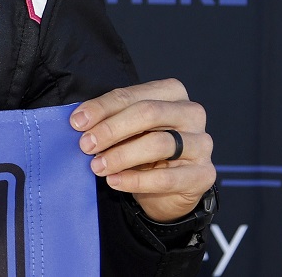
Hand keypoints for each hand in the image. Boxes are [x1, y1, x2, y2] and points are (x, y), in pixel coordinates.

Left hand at [70, 78, 214, 223]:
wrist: (168, 189)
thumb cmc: (143, 149)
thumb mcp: (126, 130)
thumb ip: (109, 120)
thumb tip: (79, 121)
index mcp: (172, 93)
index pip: (132, 95)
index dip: (102, 108)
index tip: (77, 122)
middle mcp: (192, 113)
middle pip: (148, 113)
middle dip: (111, 129)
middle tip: (85, 145)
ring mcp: (201, 144)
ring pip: (158, 143)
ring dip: (121, 155)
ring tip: (97, 166)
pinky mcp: (204, 174)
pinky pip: (167, 178)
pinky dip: (136, 180)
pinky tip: (115, 181)